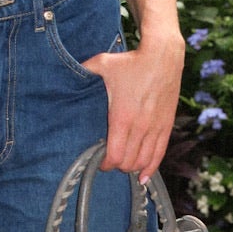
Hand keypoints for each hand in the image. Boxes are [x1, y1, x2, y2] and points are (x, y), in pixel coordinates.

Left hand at [82, 32, 184, 180]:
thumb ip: (83, 72)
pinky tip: (144, 177)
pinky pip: (160, 153)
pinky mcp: (167, 124)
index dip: (105, 164)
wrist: (162, 54)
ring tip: (124, 166)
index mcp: (121, 117)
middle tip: (109, 161)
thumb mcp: (101, 64)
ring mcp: (155, 127)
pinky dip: (151, 167)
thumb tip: (65, 73)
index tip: (99, 162)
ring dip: (133, 167)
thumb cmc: (131, 60)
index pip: (114, 155)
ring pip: (144, 161)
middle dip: (117, 166)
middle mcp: (140, 126)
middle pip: (128, 162)